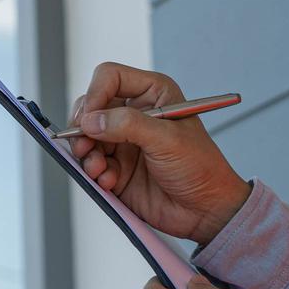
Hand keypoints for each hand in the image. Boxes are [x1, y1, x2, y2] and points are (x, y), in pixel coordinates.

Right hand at [67, 62, 250, 244]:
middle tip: (84, 145)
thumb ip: (128, 125)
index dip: (95, 94)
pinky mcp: (117, 166)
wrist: (205, 210)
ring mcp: (124, 140)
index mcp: (153, 94)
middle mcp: (135, 112)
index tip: (89, 118)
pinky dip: (95, 172)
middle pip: (91, 106)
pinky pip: (91, 161)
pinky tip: (110, 182)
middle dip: (83, 126)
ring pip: (86, 135)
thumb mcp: (167, 139)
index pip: (110, 77)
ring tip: (98, 168)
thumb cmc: (200, 167)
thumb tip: (91, 120)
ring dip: (86, 152)